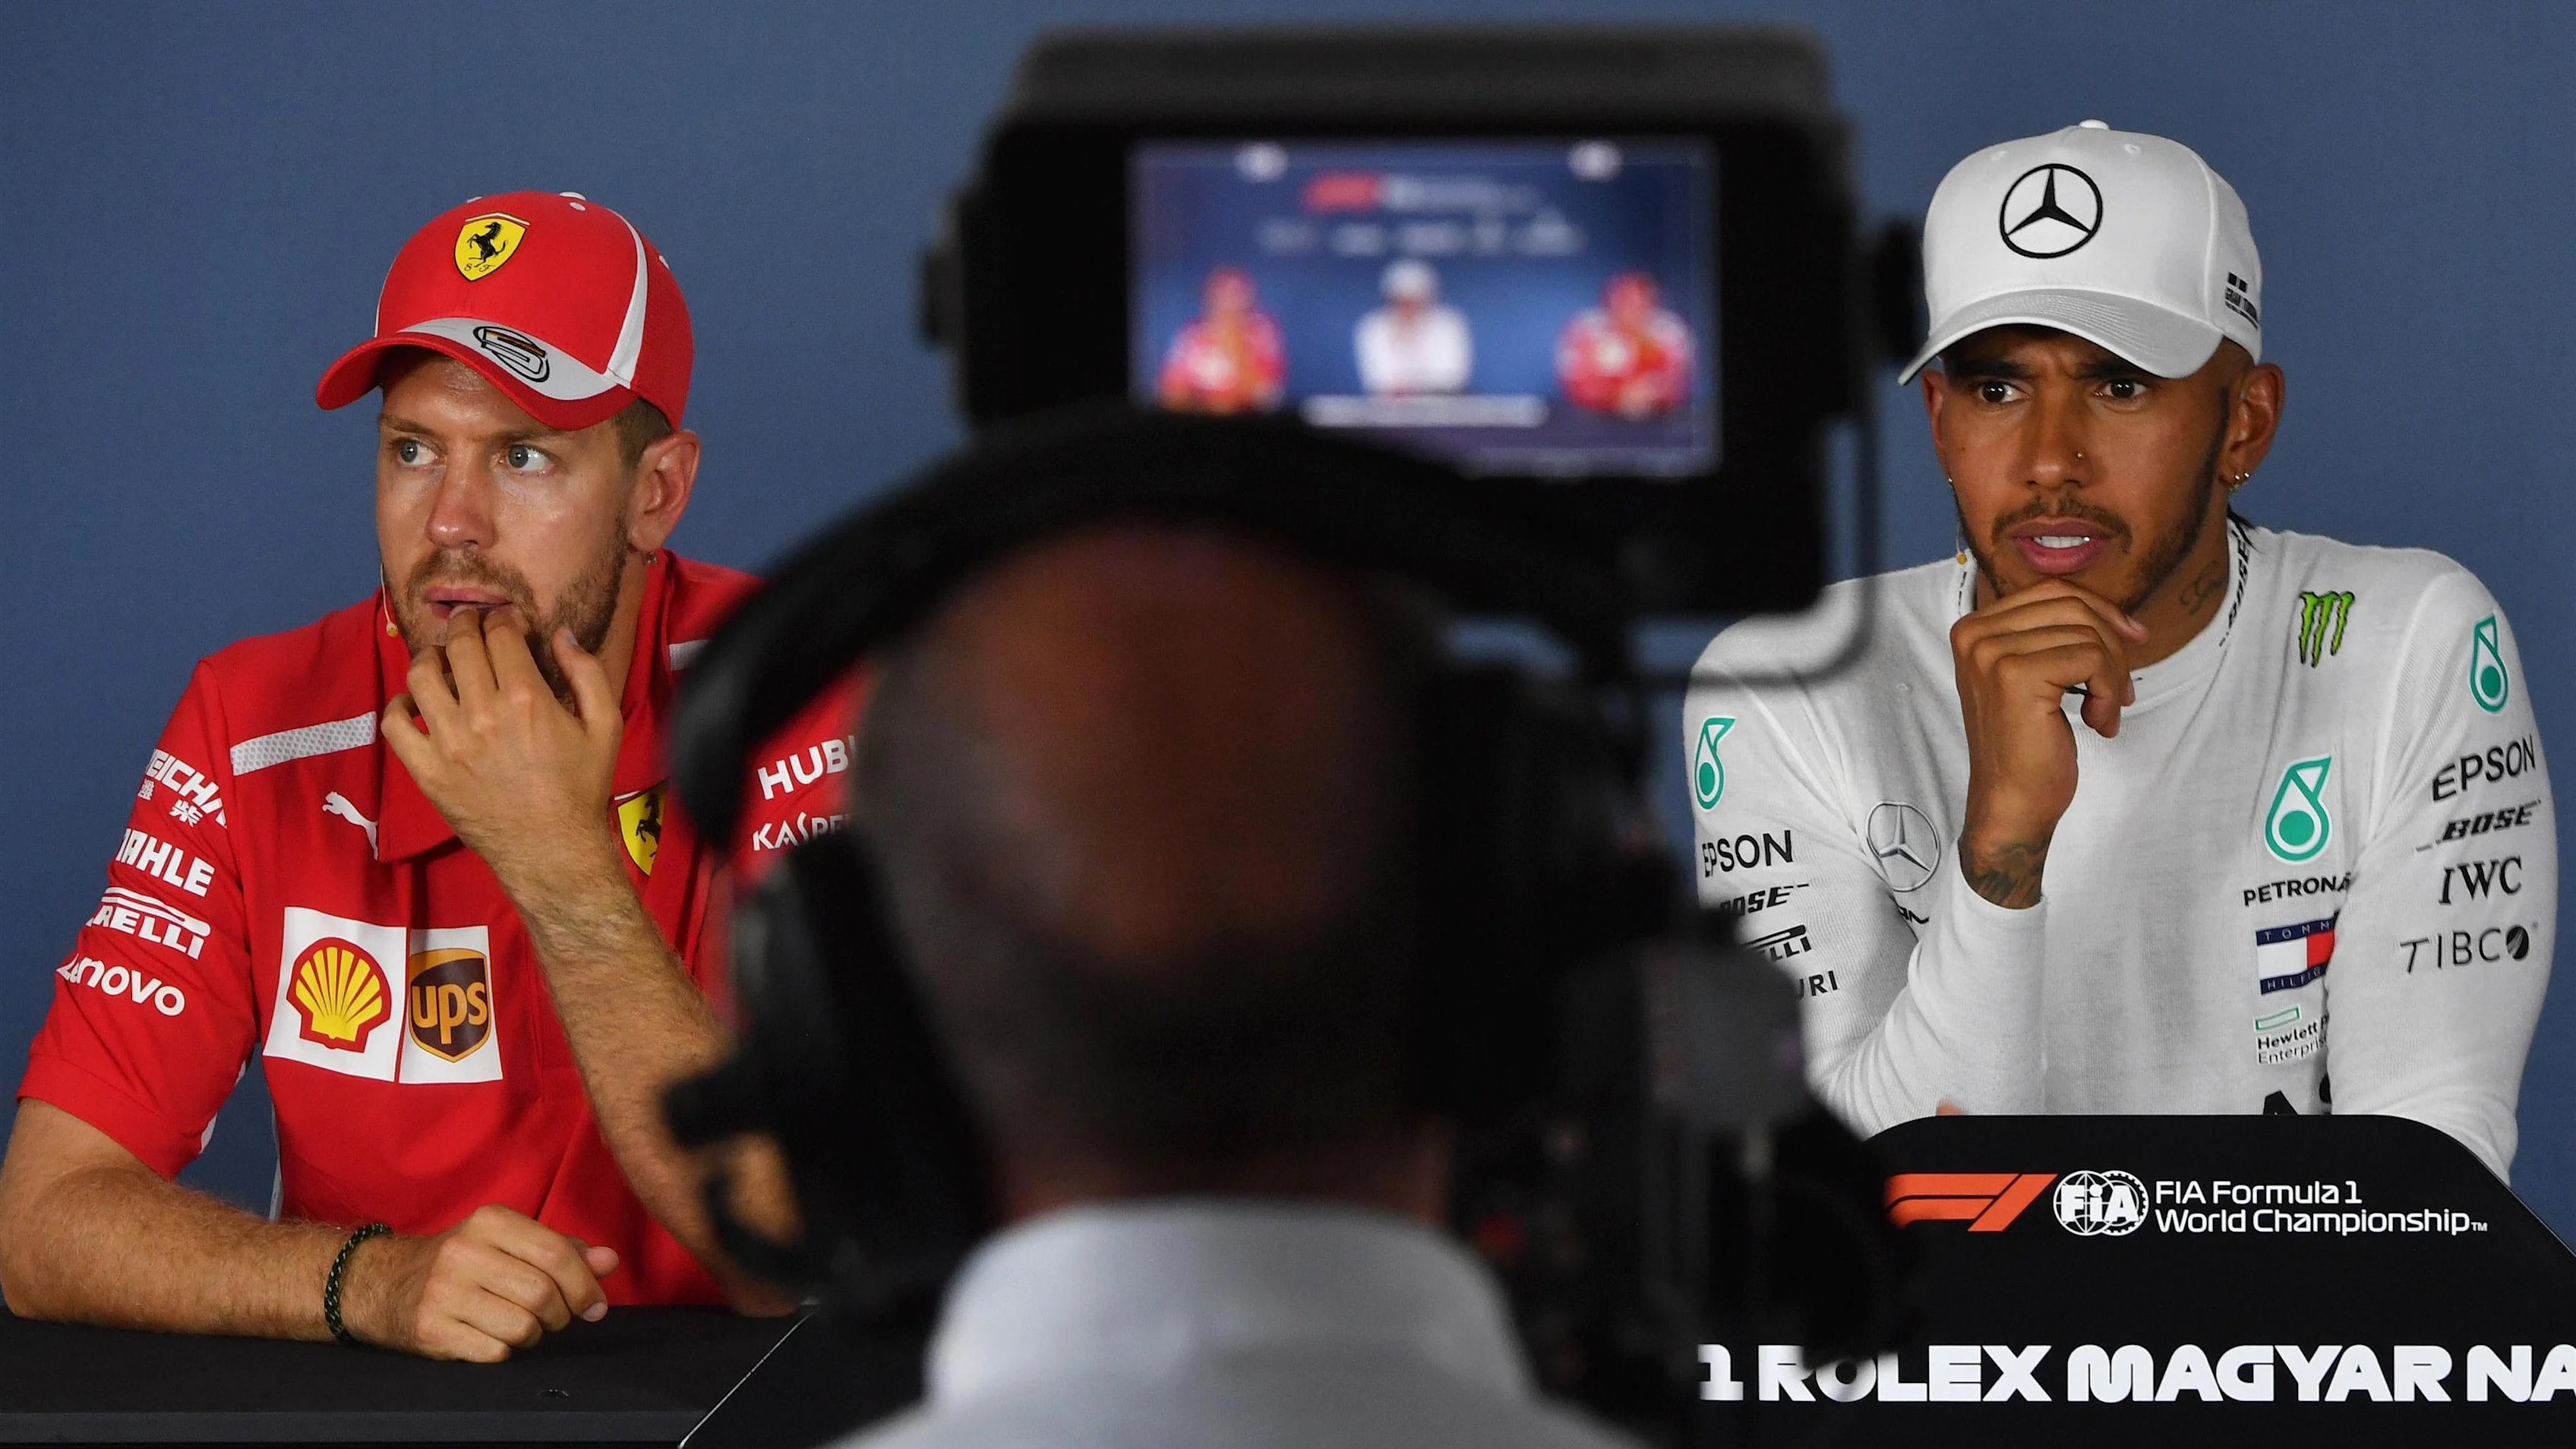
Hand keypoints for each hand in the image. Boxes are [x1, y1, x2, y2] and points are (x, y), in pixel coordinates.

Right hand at [343, 1205, 618, 1361]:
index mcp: (490, 1222)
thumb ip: (562, 1250)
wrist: (381, 1283)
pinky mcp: (431, 1330)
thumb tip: (609, 1261)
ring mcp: (444, 1293)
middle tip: (554, 1317)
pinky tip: (490, 1336)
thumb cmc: (461, 1263)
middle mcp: (464, 1252)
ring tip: (519, 1324)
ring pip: (523, 1326)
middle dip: (560, 1314)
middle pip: (543, 1294)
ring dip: (533, 1334)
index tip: (595, 1305)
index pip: (557, 1254)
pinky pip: (495, 1352)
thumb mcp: (508, 1242)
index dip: (585, 1284)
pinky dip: (504, 1350)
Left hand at [383, 608, 621, 890]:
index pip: (500, 635)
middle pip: (459, 646)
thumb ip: (587, 672)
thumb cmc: (582, 787)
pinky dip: (399, 704)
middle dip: (464, 624)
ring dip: (430, 656)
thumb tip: (561, 634)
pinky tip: (416, 702)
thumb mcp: (606, 726)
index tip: (505, 622)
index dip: (501, 619)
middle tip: (470, 625)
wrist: (552, 849)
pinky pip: (395, 724)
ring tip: (441, 659)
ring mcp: (449, 743)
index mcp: (527, 698)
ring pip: (421, 675)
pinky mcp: (427, 770)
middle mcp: (482, 714)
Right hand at [1949, 580, 2146, 906]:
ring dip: (2114, 675)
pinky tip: (2099, 722)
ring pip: (2087, 633)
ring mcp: (1991, 653)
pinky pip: (2092, 658)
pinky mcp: (2016, 675)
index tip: (2132, 641)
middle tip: (2120, 690)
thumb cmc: (2028, 746)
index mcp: (1974, 628)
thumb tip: (2120, 617)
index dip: (2101, 612)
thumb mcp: (2036, 677)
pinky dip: (2110, 691)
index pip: (2053, 592)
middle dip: (2112, 644)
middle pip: (2072, 605)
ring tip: (2107, 712)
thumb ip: (2055, 638)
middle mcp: (1975, 634)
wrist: (2011, 803)